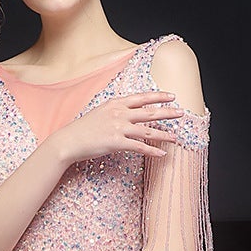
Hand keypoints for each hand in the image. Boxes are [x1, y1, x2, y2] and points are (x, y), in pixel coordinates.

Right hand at [53, 90, 183, 164]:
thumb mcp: (100, 113)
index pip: (142, 97)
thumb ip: (115, 111)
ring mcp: (118, 128)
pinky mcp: (116, 143)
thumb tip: (128, 113)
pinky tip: (161, 154)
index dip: (158, 96)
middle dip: (167, 112)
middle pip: (149, 112)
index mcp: (116, 103)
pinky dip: (152, 151)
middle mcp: (119, 113)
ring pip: (147, 130)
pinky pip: (139, 147)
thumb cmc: (83, 129)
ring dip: (163, 135)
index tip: (172, 96)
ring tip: (176, 138)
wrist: (69, 141)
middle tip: (182, 113)